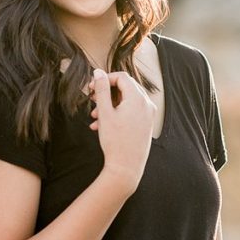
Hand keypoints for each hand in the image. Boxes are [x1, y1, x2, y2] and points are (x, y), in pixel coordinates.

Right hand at [89, 69, 155, 195]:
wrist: (126, 167)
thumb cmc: (115, 141)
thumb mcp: (105, 113)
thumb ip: (102, 90)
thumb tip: (98, 72)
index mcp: (138, 99)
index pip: (122, 77)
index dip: (105, 79)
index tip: (92, 88)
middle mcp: (147, 104)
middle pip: (125, 87)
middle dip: (107, 92)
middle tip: (92, 99)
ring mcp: (148, 114)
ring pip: (126, 100)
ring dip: (109, 104)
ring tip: (94, 116)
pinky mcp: (146, 123)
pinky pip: (131, 111)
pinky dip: (117, 113)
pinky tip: (102, 125)